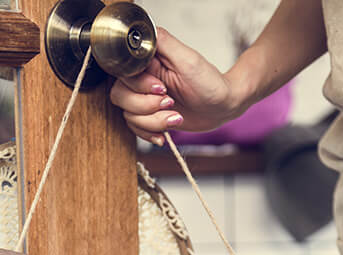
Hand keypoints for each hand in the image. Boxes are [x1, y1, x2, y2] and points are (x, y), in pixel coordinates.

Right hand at [109, 28, 248, 145]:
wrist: (221, 107)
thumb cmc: (210, 83)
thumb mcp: (187, 59)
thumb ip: (163, 42)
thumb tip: (141, 32)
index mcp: (148, 62)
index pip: (123, 75)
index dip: (139, 86)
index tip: (162, 89)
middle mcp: (142, 80)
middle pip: (120, 97)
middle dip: (146, 106)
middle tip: (171, 103)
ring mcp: (145, 100)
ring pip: (129, 116)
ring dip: (153, 122)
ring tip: (175, 117)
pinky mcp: (149, 117)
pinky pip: (136, 129)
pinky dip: (150, 134)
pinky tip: (165, 134)